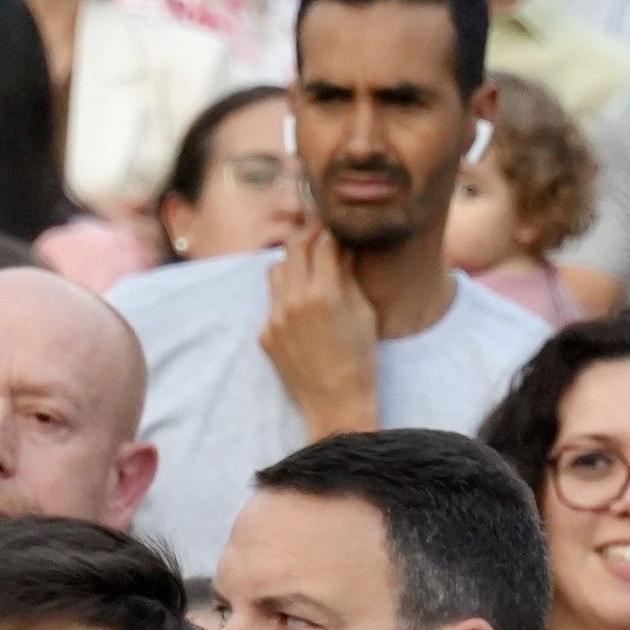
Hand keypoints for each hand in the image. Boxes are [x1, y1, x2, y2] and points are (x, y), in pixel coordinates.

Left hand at [260, 227, 382, 435]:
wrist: (336, 404)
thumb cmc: (360, 359)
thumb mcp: (364, 313)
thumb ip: (348, 277)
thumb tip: (342, 249)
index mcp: (323, 293)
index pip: (322, 243)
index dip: (330, 230)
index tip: (335, 225)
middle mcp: (293, 301)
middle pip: (294, 248)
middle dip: (308, 237)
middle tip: (320, 235)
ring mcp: (275, 318)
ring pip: (276, 270)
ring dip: (292, 262)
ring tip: (309, 268)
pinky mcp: (265, 334)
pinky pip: (273, 301)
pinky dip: (287, 295)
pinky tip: (304, 308)